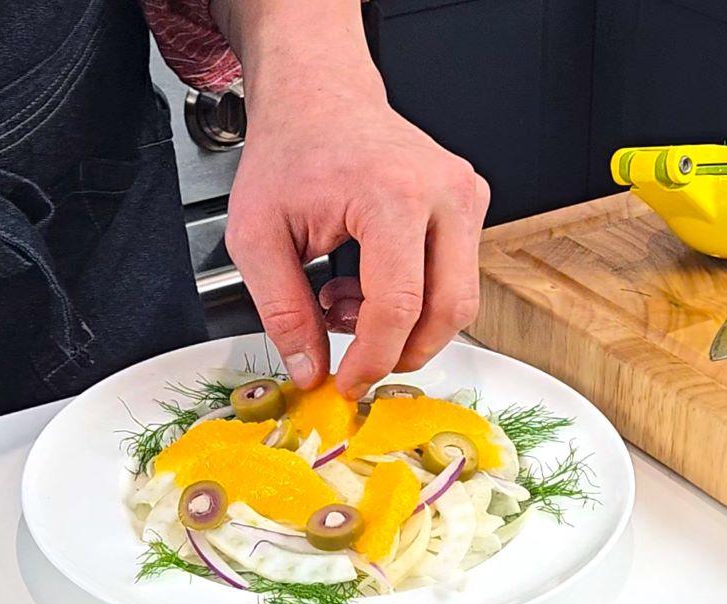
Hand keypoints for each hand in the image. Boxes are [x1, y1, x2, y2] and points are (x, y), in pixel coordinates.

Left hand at [214, 0, 489, 397]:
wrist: (319, 98)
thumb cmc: (291, 151)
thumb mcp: (257, 236)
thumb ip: (282, 310)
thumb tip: (309, 368)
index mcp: (392, 195)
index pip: (399, 305)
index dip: (372, 359)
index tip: (346, 383)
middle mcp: (443, 193)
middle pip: (447, 310)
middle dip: (400, 352)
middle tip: (353, 360)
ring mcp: (465, 196)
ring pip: (457, 301)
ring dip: (404, 325)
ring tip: (345, 301)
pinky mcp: (469, 204)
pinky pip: (455, 278)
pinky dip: (414, 299)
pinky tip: (367, 282)